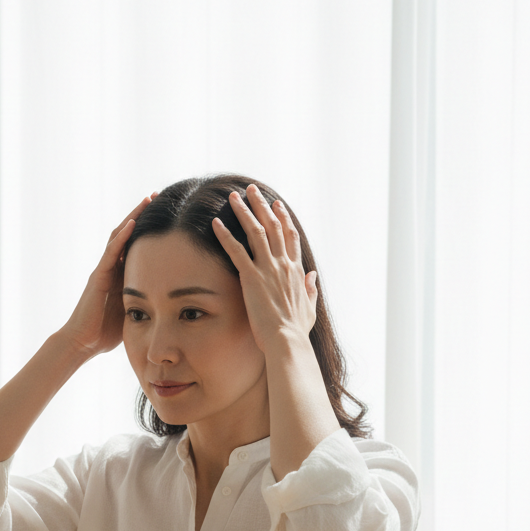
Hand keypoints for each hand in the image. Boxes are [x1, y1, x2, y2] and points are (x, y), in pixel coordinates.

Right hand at [59, 193, 156, 358]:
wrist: (83, 343)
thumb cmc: (106, 333)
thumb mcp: (134, 313)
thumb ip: (146, 302)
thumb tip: (172, 303)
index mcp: (121, 275)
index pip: (137, 245)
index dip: (150, 229)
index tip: (168, 214)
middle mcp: (112, 268)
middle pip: (128, 234)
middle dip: (142, 215)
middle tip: (159, 196)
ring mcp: (104, 270)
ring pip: (120, 236)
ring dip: (134, 216)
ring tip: (149, 199)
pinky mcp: (99, 276)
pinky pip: (112, 251)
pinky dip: (123, 236)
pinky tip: (134, 221)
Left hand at [212, 185, 317, 356]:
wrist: (287, 340)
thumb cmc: (296, 330)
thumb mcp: (309, 307)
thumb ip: (311, 289)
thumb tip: (314, 276)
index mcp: (296, 270)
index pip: (290, 236)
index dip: (282, 218)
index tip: (277, 204)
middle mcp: (283, 264)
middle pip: (272, 226)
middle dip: (261, 205)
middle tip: (251, 189)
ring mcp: (268, 269)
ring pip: (255, 231)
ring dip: (244, 211)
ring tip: (233, 196)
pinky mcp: (251, 278)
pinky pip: (235, 251)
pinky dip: (225, 235)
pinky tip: (215, 223)